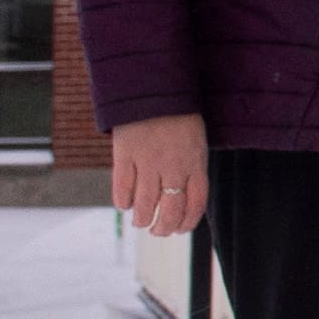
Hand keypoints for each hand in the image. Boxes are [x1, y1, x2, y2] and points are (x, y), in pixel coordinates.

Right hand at [112, 111, 211, 235]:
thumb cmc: (178, 117)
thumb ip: (191, 170)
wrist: (154, 87)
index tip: (179, 229)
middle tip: (157, 231)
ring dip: (141, 220)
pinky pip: (122, 189)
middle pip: (169, 212)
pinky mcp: (125, 155)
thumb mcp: (195, 143)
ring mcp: (148, 162)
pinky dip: (123, 202)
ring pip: (144, 206)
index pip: (195, 205)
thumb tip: (183, 200)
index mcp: (195, 163)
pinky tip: (125, 204)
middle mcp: (173, 166)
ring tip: (139, 221)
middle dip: (163, 229)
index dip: (186, 224)